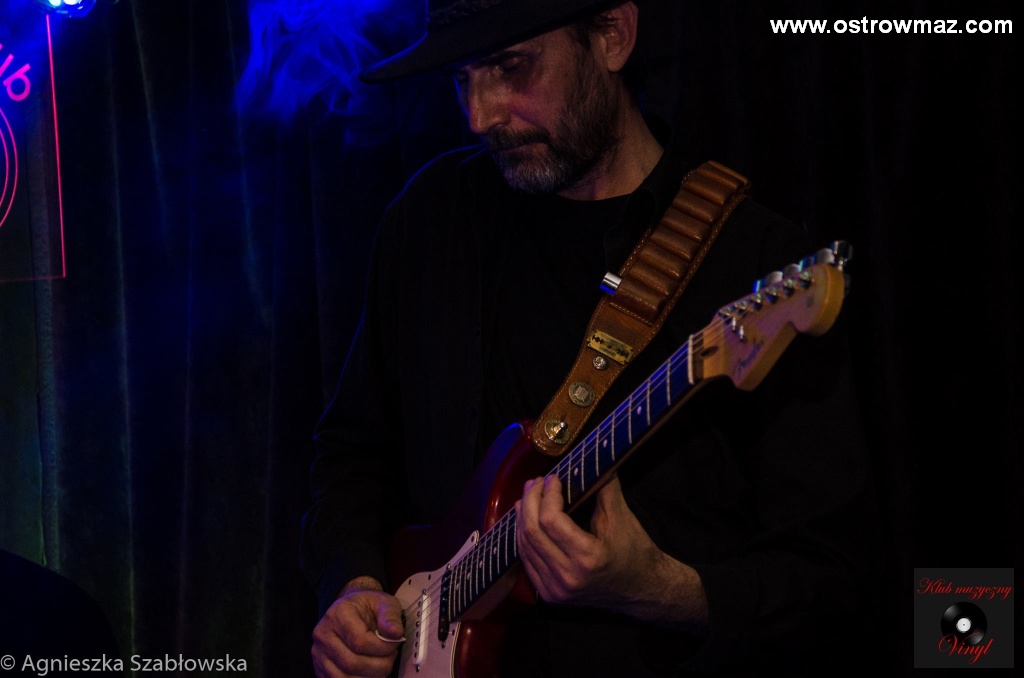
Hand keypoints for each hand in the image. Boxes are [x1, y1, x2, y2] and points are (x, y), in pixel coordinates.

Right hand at [311, 578, 404, 677]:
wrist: (353, 609)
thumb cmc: (369, 607)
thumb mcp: (384, 602)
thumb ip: (390, 616)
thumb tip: (396, 634)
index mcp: (338, 614)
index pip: (359, 641)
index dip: (382, 648)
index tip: (395, 644)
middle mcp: (323, 634)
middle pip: (351, 663)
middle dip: (379, 666)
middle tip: (391, 658)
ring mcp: (319, 653)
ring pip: (344, 677)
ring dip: (370, 677)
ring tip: (382, 665)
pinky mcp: (320, 667)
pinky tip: (371, 673)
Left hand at [514, 474, 660, 609]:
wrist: (642, 590)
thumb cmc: (635, 552)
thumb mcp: (622, 517)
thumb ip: (604, 487)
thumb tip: (590, 459)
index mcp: (588, 558)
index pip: (550, 520)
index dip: (547, 494)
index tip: (554, 478)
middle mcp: (568, 577)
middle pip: (532, 532)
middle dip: (530, 501)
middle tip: (536, 482)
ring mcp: (556, 589)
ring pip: (525, 546)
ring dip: (522, 517)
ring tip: (527, 495)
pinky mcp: (551, 595)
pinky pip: (527, 561)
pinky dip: (524, 537)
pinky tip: (525, 519)